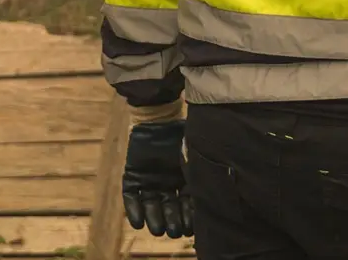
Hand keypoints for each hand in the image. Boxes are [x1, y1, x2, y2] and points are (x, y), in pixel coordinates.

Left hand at [121, 119, 190, 238]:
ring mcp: (150, 180)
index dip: (188, 218)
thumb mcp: (195, 155)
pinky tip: (138, 223)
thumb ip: (201, 171)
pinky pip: (132, 196)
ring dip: (154, 219)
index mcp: (185, 179)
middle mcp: (167, 183)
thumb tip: (215, 191)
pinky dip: (134, 210)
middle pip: (169, 209)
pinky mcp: (133, 176)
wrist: (159, 117)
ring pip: (151, 206)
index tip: (189, 228)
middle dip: (172, 221)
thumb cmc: (183, 134)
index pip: (188, 205)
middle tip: (174, 231)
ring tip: (157, 229)